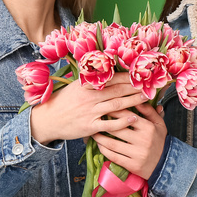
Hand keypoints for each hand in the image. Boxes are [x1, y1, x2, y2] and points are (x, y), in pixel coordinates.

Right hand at [30, 73, 148, 144]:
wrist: (48, 120)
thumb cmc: (63, 102)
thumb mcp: (74, 86)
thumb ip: (90, 80)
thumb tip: (105, 70)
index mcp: (86, 85)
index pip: (110, 78)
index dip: (126, 76)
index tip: (139, 74)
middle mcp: (89, 97)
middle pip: (117, 90)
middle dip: (135, 87)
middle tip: (148, 85)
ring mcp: (90, 112)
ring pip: (116, 104)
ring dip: (133, 101)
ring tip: (145, 98)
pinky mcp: (90, 126)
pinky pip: (110, 123)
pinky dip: (123, 121)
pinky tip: (134, 118)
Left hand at [93, 102, 166, 179]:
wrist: (166, 164)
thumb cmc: (159, 140)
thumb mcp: (159, 124)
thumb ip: (149, 111)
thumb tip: (137, 98)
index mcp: (148, 128)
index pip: (127, 116)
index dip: (114, 111)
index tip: (104, 107)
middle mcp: (143, 140)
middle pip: (117, 129)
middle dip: (104, 124)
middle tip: (95, 119)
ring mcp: (137, 154)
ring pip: (113, 144)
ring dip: (100, 138)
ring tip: (93, 132)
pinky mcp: (133, 165)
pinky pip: (114, 156)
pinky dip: (104, 150)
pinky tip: (99, 145)